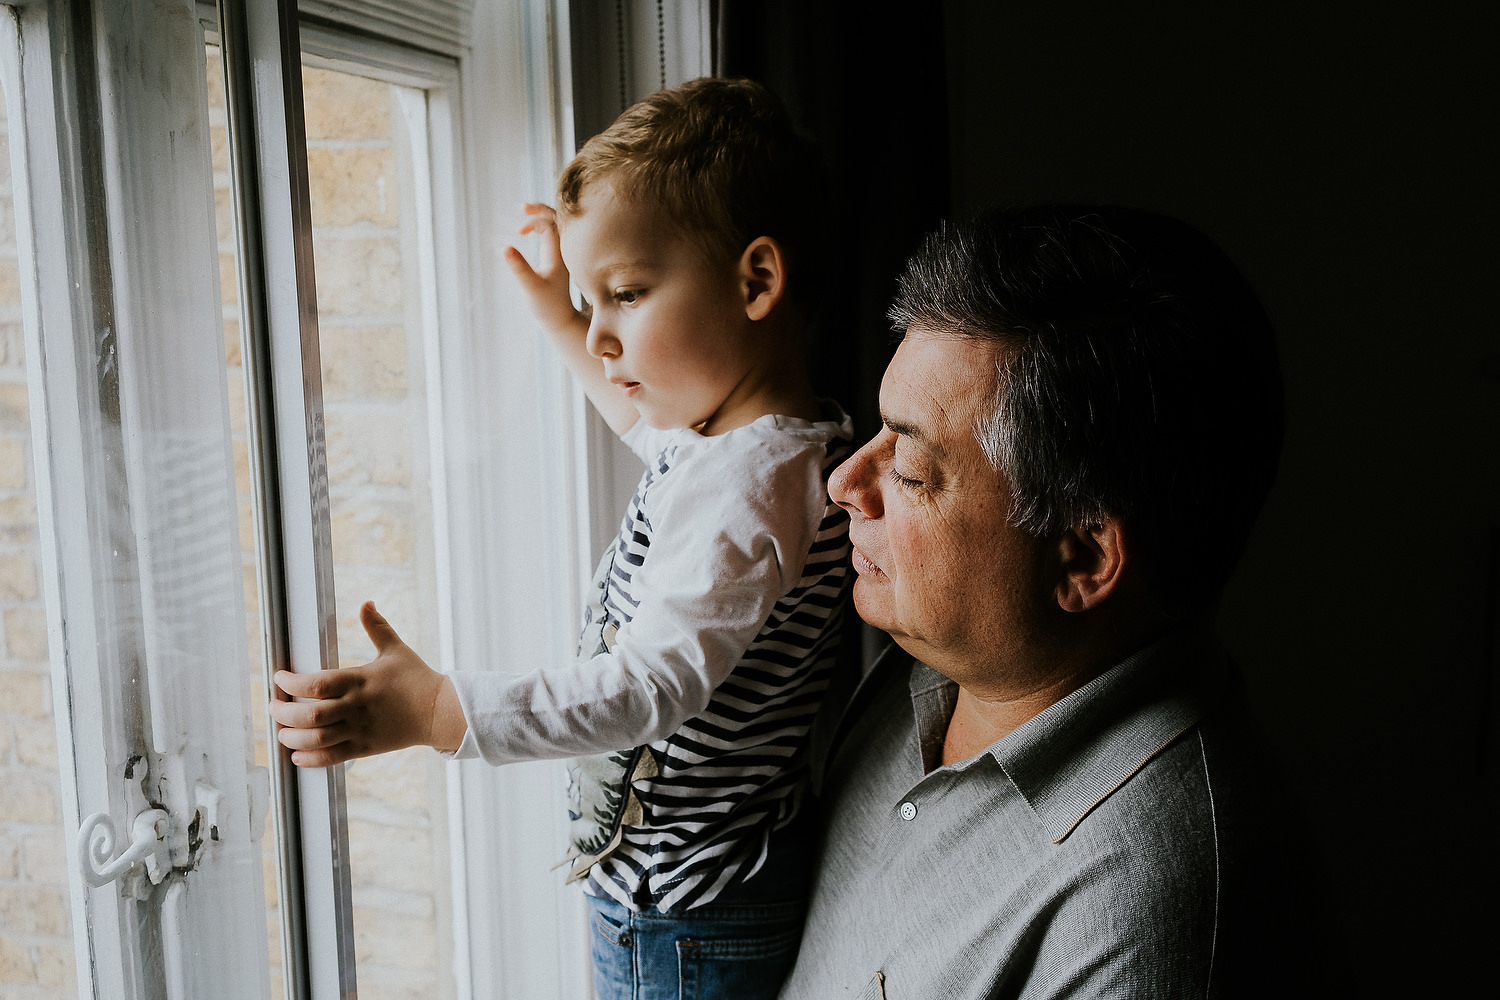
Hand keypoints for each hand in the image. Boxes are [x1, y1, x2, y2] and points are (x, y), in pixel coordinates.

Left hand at [270, 602, 466, 766]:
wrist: (440, 711)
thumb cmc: (417, 678)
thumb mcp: (396, 649)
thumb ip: (377, 627)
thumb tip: (366, 603)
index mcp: (360, 680)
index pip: (316, 684)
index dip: (291, 683)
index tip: (279, 678)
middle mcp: (356, 707)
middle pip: (310, 715)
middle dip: (283, 712)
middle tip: (274, 705)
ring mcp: (360, 729)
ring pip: (317, 739)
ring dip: (292, 737)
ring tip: (281, 731)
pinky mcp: (365, 747)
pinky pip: (332, 757)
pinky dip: (310, 759)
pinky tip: (297, 755)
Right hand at [503, 203, 587, 337]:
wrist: (559, 319)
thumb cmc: (546, 305)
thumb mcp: (530, 287)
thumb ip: (519, 268)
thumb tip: (504, 247)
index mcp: (560, 254)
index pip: (551, 225)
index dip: (533, 222)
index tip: (518, 232)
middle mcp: (564, 250)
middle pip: (557, 218)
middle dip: (540, 209)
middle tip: (522, 206)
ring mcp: (561, 252)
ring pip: (555, 224)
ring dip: (540, 215)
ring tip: (523, 209)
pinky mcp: (556, 257)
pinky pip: (552, 233)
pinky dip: (540, 224)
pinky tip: (527, 227)